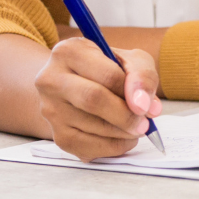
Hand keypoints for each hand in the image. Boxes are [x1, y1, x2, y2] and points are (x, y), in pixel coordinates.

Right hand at [33, 39, 161, 161]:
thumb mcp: (130, 60)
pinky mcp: (54, 133)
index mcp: (70, 51)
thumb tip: (144, 105)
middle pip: (93, 100)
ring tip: (137, 128)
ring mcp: (49, 108)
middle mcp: (50, 78)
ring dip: (122, 133)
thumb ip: (142, 75)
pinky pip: (84, 147)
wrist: (78, 86)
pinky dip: (111, 147)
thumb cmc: (108, 69)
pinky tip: (124, 139)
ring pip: (90, 126)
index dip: (132, 92)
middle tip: (145, 124)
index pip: (107, 75)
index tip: (148, 105)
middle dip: (125, 116)